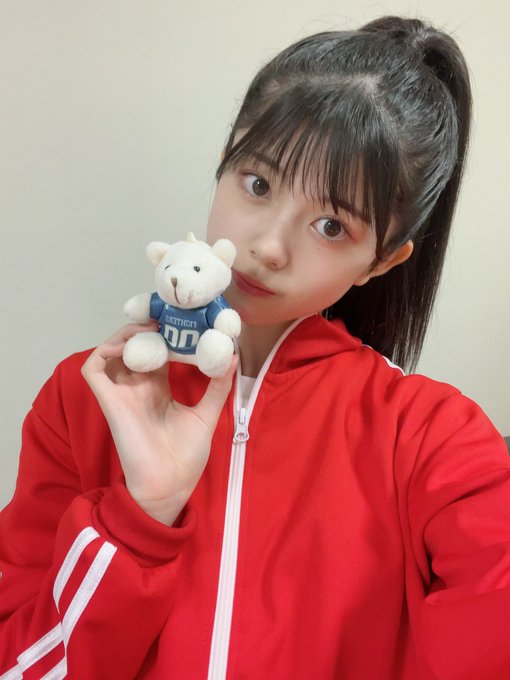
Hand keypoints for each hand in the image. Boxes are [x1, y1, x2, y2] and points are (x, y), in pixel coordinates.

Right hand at [81, 323, 236, 524]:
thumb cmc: (185, 456)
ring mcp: (122, 392)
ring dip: (128, 334)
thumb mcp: (207, 414)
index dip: (167, 333)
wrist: (169, 485)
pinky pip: (95, 368)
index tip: (186, 317)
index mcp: (159, 389)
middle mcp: (138, 387)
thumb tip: (232, 355)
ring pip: (113, 351)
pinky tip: (132, 344)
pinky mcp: (109, 401)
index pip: (158, 351)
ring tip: (152, 326)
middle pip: (136, 346)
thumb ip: (217, 386)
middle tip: (169, 312)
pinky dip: (106, 350)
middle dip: (149, 326)